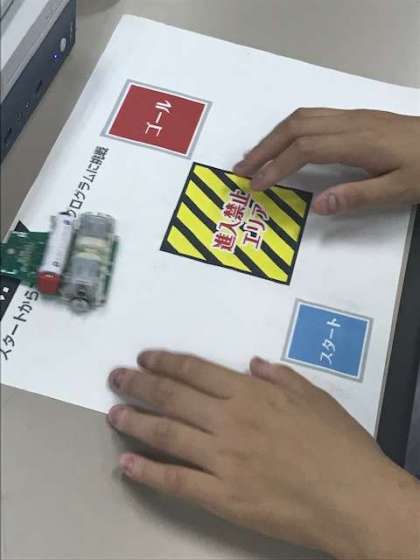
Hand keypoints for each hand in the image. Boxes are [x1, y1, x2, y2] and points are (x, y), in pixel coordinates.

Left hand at [107, 351, 419, 558]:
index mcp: (251, 395)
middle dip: (139, 384)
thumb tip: (254, 364)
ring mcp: (223, 459)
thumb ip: (280, 377)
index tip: (145, 358)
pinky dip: (148, 471)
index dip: (165, 362)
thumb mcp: (314, 398)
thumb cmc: (340, 446)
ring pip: (166, 434)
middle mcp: (230, 422)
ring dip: (135, 421)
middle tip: (117, 378)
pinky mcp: (223, 496)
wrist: (353, 498)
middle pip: (173, 397)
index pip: (196, 371)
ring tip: (114, 412)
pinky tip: (128, 463)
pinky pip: (176, 481)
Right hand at [233, 109, 419, 214]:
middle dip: (265, 148)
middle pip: (296, 127)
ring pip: (303, 118)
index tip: (257, 185)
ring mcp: (353, 117)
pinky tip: (285, 143)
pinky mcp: (357, 118)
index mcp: (358, 141)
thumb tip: (316, 206)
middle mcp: (351, 123)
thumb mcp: (399, 190)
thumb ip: (357, 196)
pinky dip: (290, 130)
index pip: (305, 150)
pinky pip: (313, 117)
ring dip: (274, 136)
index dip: (277, 167)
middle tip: (242, 169)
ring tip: (255, 157)